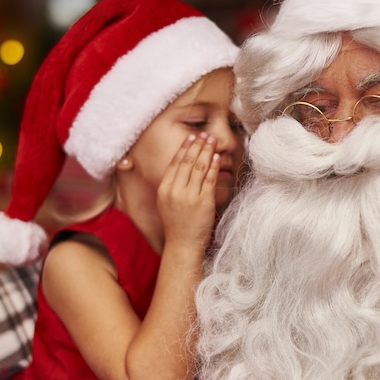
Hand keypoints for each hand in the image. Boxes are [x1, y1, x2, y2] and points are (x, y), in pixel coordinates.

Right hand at [157, 133, 219, 249]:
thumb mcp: (166, 202)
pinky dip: (212, 166)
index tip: (191, 137)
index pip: (175, 163)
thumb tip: (181, 166)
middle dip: (196, 145)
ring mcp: (189, 196)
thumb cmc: (176, 224)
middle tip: (204, 134)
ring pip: (198, 168)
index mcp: (164, 189)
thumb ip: (172, 185)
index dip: (184, 148)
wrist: (182, 244)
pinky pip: (209, 180)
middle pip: (187, 162)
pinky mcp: (203, 202)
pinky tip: (216, 157)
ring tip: (211, 141)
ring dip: (206, 151)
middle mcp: (175, 191)